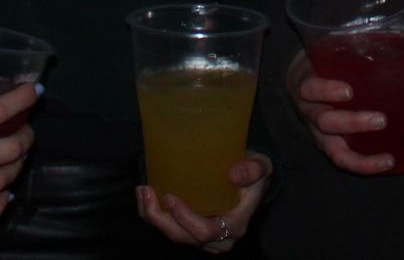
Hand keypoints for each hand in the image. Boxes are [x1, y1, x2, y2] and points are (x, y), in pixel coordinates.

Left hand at [136, 151, 270, 253]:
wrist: (253, 179)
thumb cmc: (255, 171)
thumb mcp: (261, 166)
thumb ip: (252, 169)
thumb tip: (235, 174)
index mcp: (235, 225)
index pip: (205, 231)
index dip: (185, 218)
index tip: (169, 197)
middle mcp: (220, 238)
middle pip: (184, 237)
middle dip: (160, 219)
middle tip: (147, 192)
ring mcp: (206, 238)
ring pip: (175, 235)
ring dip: (153, 217)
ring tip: (142, 191)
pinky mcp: (195, 230)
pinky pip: (173, 229)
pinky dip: (157, 215)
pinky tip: (147, 196)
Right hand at [287, 48, 393, 173]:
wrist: (300, 80)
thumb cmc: (322, 60)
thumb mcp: (326, 47)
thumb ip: (348, 40)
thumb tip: (388, 26)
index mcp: (306, 83)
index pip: (310, 89)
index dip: (327, 91)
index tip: (349, 90)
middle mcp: (310, 112)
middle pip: (325, 122)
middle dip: (352, 123)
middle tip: (381, 119)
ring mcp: (319, 132)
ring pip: (334, 147)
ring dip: (361, 154)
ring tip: (387, 155)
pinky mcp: (329, 145)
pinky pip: (344, 159)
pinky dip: (364, 165)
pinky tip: (387, 163)